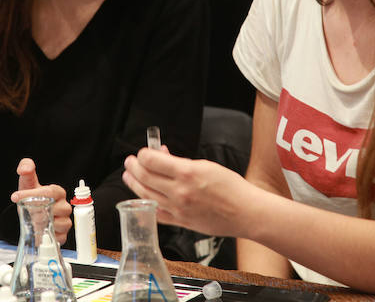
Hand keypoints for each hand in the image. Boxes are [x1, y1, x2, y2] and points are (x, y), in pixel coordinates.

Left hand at [10, 158, 72, 243]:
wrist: (30, 214)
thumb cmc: (31, 197)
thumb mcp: (27, 183)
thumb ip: (26, 169)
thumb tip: (26, 167)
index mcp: (57, 192)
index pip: (50, 192)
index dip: (33, 194)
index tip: (16, 196)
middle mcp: (64, 206)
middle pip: (56, 209)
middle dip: (38, 211)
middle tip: (27, 212)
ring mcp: (65, 221)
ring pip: (60, 224)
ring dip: (43, 224)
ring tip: (33, 221)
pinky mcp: (62, 235)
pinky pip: (59, 238)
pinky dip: (48, 236)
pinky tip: (40, 231)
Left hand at [121, 148, 254, 237]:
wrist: (245, 212)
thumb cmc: (231, 187)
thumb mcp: (206, 165)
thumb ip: (181, 162)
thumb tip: (162, 156)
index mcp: (187, 173)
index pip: (152, 161)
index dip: (143, 154)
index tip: (142, 152)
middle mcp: (180, 192)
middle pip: (145, 177)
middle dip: (134, 167)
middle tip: (130, 161)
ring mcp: (178, 209)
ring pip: (146, 195)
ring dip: (134, 184)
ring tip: (129, 176)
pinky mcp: (181, 222)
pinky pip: (156, 213)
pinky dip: (145, 204)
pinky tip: (141, 198)